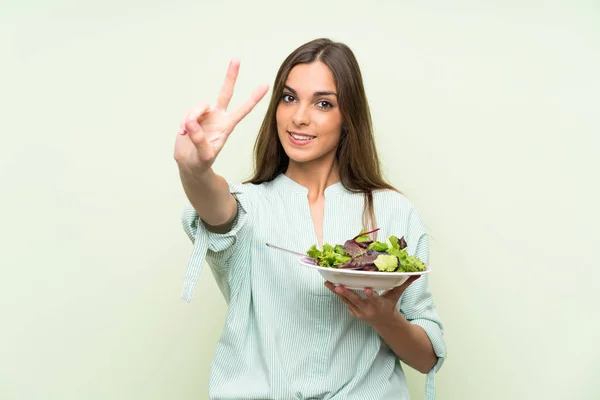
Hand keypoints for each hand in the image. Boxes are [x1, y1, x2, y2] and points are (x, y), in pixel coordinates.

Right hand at [174, 59, 268, 174]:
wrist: (189, 164)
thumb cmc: (201, 162)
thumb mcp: (203, 155)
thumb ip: (199, 140)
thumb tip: (191, 122)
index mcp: (227, 126)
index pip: (243, 110)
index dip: (253, 99)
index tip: (265, 86)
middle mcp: (218, 117)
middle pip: (225, 93)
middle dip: (230, 77)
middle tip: (236, 60)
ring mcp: (205, 116)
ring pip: (199, 105)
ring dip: (191, 117)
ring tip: (186, 132)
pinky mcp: (192, 117)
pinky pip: (187, 113)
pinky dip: (184, 122)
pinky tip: (183, 133)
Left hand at [325, 276, 419, 325]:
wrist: (384, 323)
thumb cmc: (390, 304)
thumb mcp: (397, 294)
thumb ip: (405, 283)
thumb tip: (419, 272)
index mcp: (380, 305)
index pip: (375, 299)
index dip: (371, 295)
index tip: (367, 289)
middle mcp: (368, 309)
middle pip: (356, 300)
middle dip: (347, 293)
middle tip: (338, 285)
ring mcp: (360, 312)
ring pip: (346, 301)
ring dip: (336, 292)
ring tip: (327, 283)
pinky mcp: (353, 312)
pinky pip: (344, 302)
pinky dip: (337, 295)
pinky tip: (329, 285)